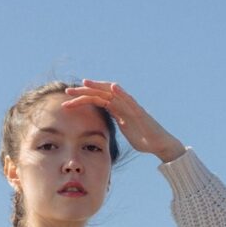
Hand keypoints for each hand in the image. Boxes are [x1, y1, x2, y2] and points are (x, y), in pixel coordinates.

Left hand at [62, 79, 185, 162]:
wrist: (159, 144)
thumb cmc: (143, 139)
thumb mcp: (124, 130)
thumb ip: (116, 124)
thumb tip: (104, 127)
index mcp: (117, 110)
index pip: (96, 100)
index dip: (82, 99)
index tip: (67, 100)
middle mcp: (122, 105)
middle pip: (100, 94)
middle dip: (83, 92)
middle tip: (67, 91)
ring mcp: (130, 107)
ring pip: (112, 93)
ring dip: (98, 87)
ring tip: (84, 82)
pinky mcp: (139, 112)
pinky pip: (129, 100)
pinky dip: (121, 93)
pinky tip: (112, 87)